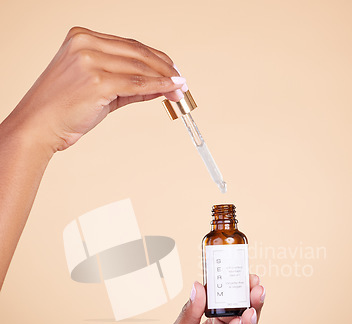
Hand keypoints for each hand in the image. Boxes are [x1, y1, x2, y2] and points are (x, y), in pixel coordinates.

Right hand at [6, 26, 185, 155]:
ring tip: (179, 89)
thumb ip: (128, 84)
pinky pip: (137, 83)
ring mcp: (90, 60)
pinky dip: (158, 86)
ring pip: (140, 67)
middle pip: (138, 52)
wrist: (38, 126)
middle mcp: (85, 43)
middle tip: (181, 80)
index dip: (156, 58)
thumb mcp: (97, 89)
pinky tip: (170, 90)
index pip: (129, 45)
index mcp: (82, 37)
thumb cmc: (62, 110)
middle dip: (165, 67)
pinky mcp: (97, 81)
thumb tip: (159, 85)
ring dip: (165, 78)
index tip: (172, 70)